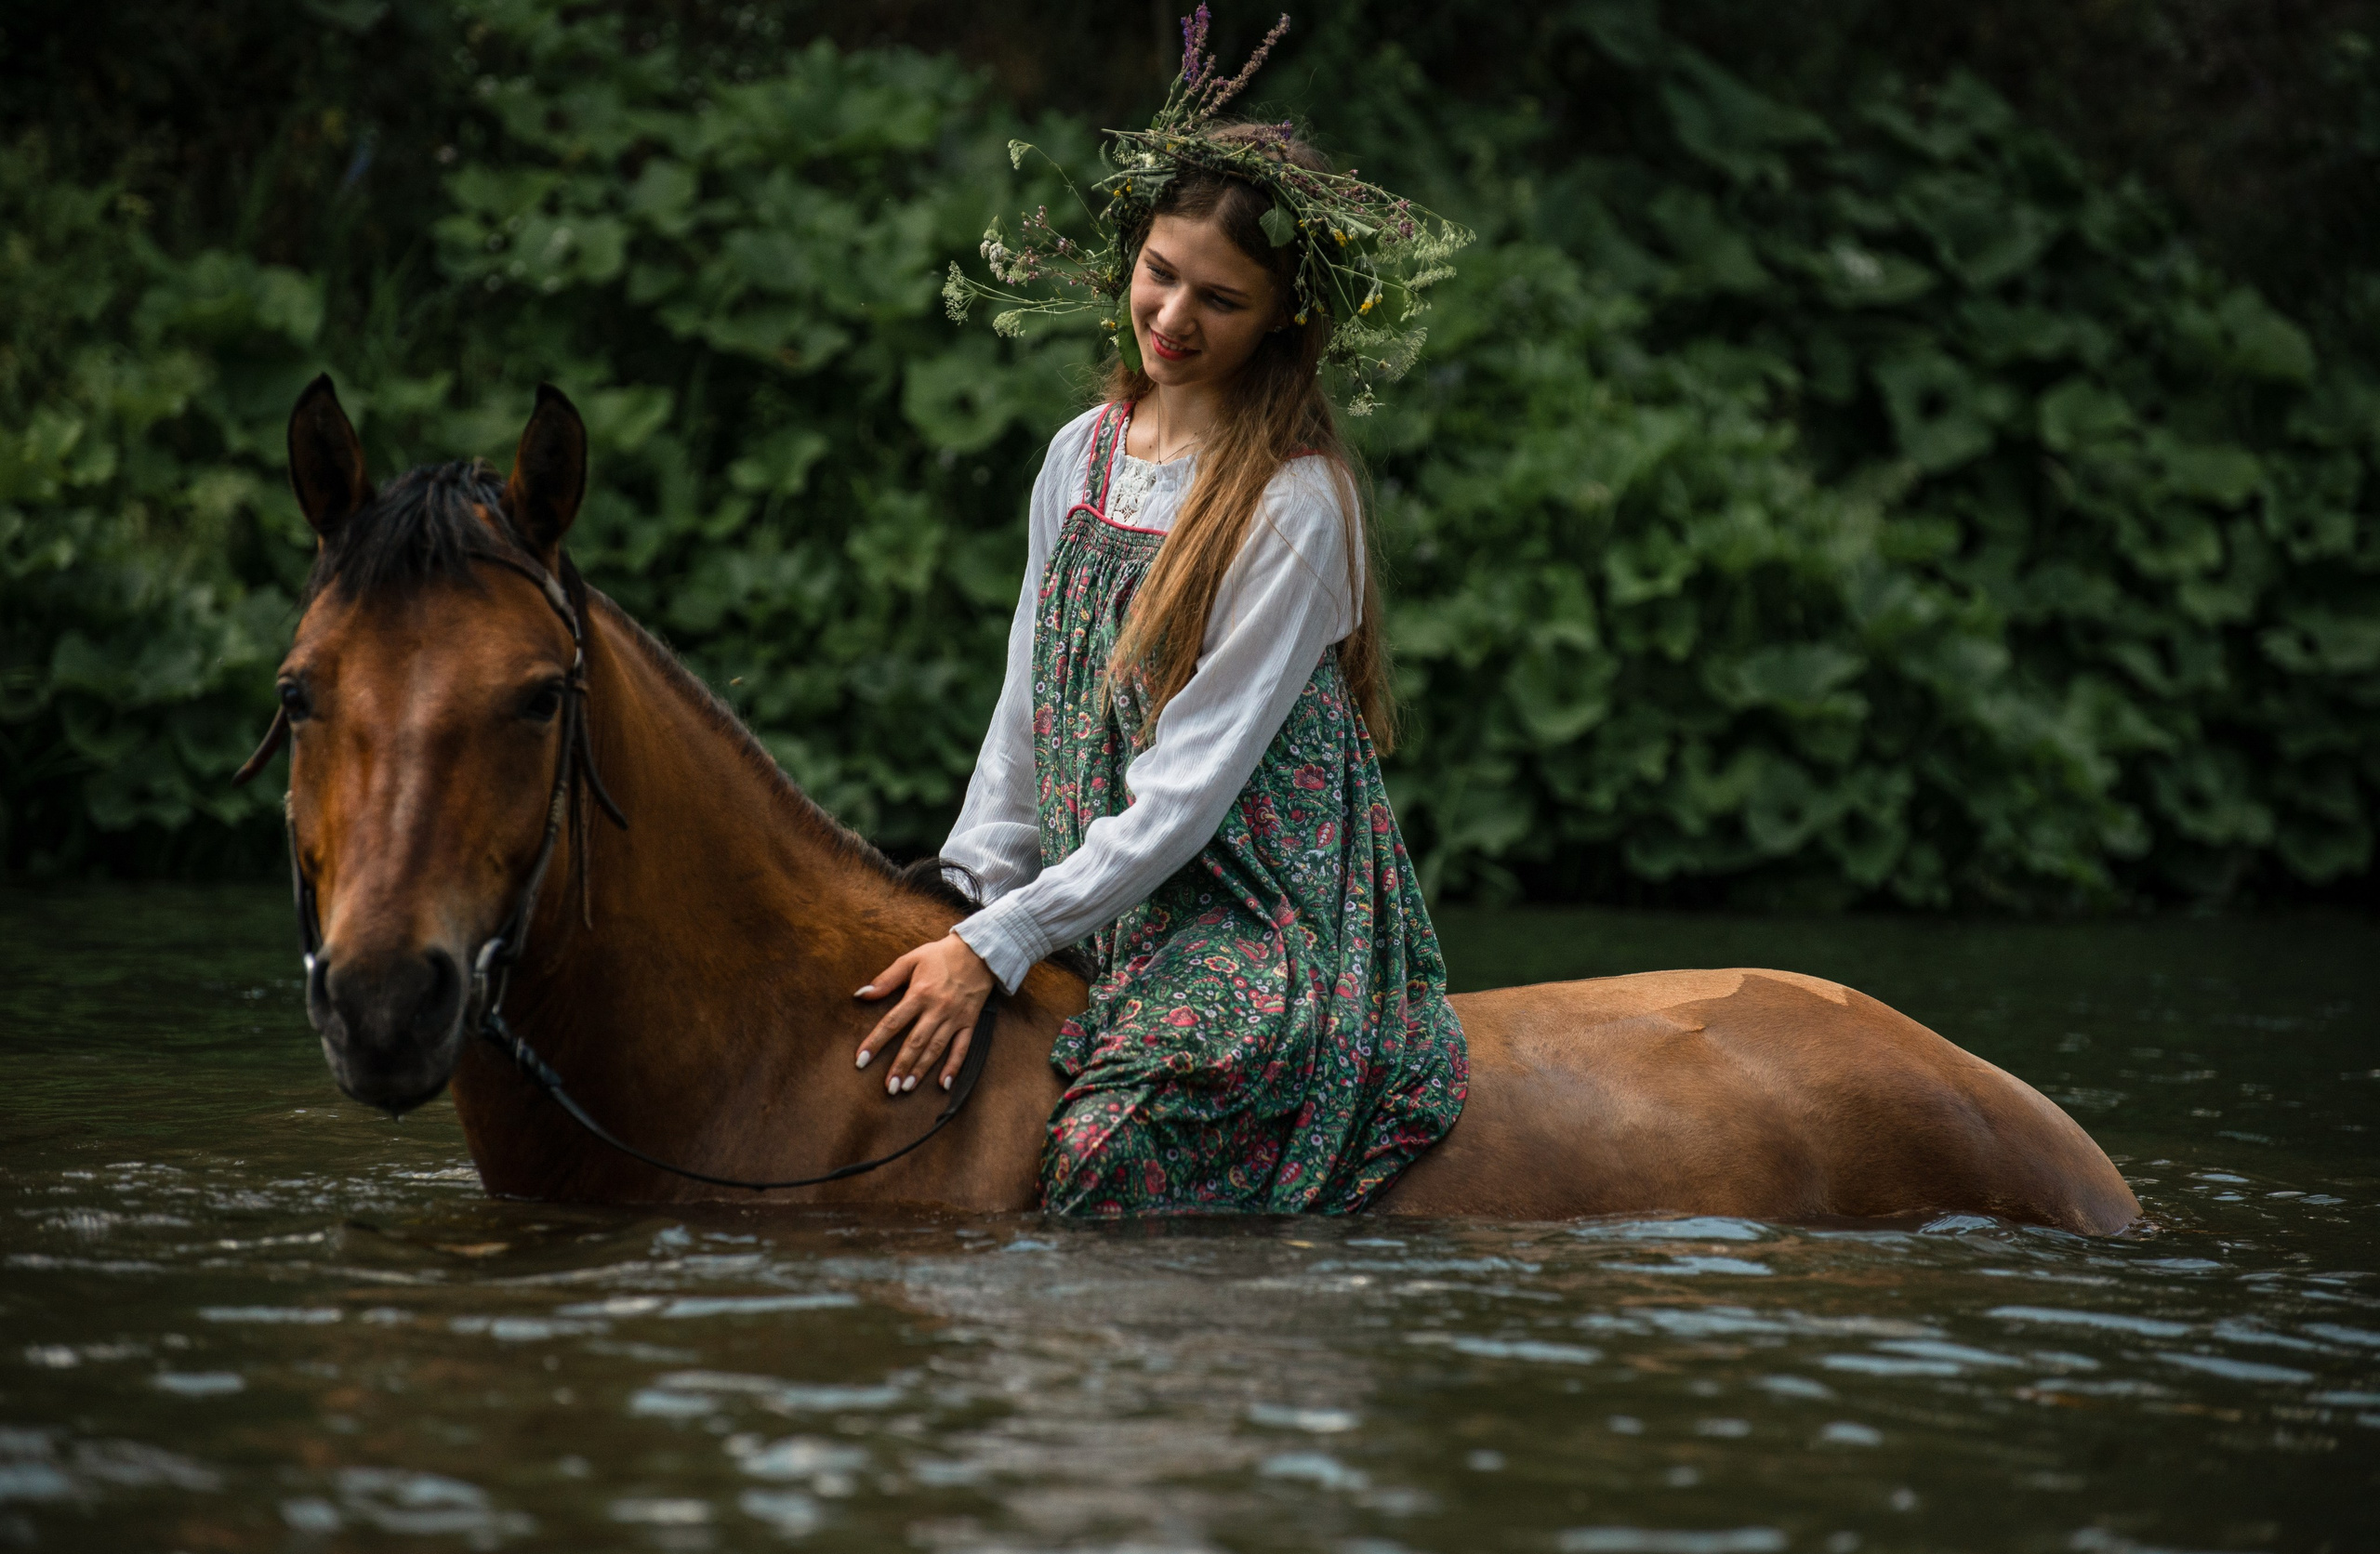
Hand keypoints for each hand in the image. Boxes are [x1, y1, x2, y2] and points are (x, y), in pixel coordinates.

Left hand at [854, 933, 994, 1094]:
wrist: (979, 951)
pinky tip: (944, 1084)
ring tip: (906, 1088)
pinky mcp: (969, 1022)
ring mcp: (955, 1018)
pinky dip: (954, 1067)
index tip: (861, 1060)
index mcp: (919, 993)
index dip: (875, 1042)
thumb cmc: (940, 955)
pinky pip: (962, 1048)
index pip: (892, 1022)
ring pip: (936, 1048)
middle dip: (900, 1065)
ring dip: (921, 1069)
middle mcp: (937, 1009)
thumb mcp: (910, 959)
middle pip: (915, 1042)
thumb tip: (861, 994)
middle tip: (888, 1087)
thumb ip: (886, 979)